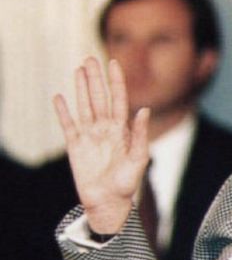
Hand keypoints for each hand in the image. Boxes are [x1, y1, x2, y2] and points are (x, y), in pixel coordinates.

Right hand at [52, 57, 149, 233]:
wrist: (109, 202)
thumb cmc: (128, 183)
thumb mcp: (139, 158)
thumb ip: (140, 134)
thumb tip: (143, 110)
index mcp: (122, 129)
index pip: (119, 98)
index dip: (116, 81)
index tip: (113, 62)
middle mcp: (105, 128)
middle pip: (99, 97)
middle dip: (95, 78)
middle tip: (90, 57)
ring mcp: (89, 136)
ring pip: (84, 106)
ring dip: (81, 88)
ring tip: (78, 69)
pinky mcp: (75, 147)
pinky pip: (68, 125)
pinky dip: (63, 112)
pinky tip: (60, 97)